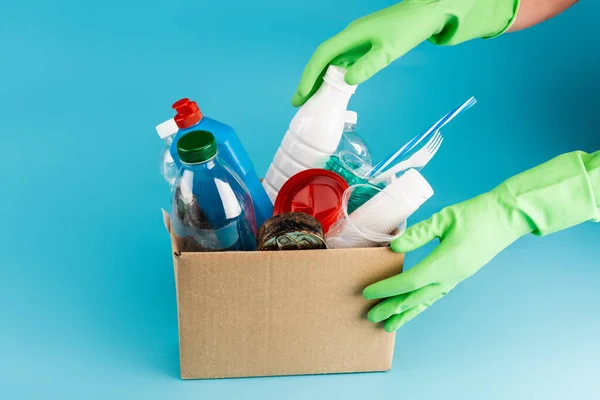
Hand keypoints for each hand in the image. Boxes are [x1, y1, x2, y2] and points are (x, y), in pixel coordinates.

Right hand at [292, 0, 518, 106]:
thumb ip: (367, 65)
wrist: (427, 13)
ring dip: (320, 79)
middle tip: (299, 102)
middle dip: (309, 80)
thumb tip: (346, 81)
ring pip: (332, 61)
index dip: (309, 76)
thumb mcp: (389, 50)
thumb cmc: (408, 29)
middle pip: (322, 59)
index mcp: (351, 36)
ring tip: (312, 99)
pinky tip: (334, 88)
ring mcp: (357, 40)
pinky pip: (343, 61)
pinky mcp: (365, 44)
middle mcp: (350, 37)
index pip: (322, 56)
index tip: (301, 95)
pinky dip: (335, 76)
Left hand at [363, 151, 599, 331]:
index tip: (369, 292)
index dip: (387, 288)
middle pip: (416, 297)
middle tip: (371, 316)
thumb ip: (418, 234)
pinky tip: (412, 308)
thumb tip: (395, 247)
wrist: (507, 217)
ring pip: (426, 301)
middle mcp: (451, 276)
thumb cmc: (476, 214)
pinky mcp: (459, 274)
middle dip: (392, 308)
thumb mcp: (444, 219)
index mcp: (446, 263)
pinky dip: (421, 304)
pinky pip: (435, 295)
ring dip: (406, 313)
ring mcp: (457, 278)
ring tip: (389, 325)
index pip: (410, 281)